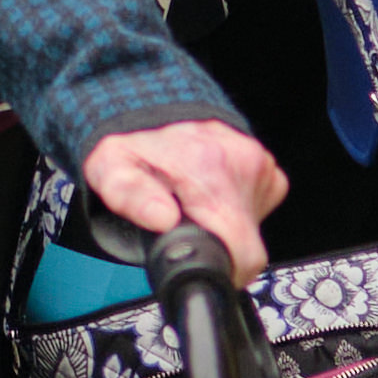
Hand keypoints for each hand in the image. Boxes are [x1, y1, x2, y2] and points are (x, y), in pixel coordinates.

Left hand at [78, 119, 286, 281]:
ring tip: (194, 203)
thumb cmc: (133, 145)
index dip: (224, 270)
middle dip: (219, 245)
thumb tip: (162, 219)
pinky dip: (236, 207)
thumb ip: (129, 195)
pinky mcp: (266, 166)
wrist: (154, 108)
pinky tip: (210, 193)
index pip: (244, 251)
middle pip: (246, 243)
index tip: (200, 261)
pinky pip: (258, 203)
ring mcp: (257, 162)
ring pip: (251, 224)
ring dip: (225, 224)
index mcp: (207, 167)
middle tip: (186, 225)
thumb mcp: (110, 170)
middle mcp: (241, 161)